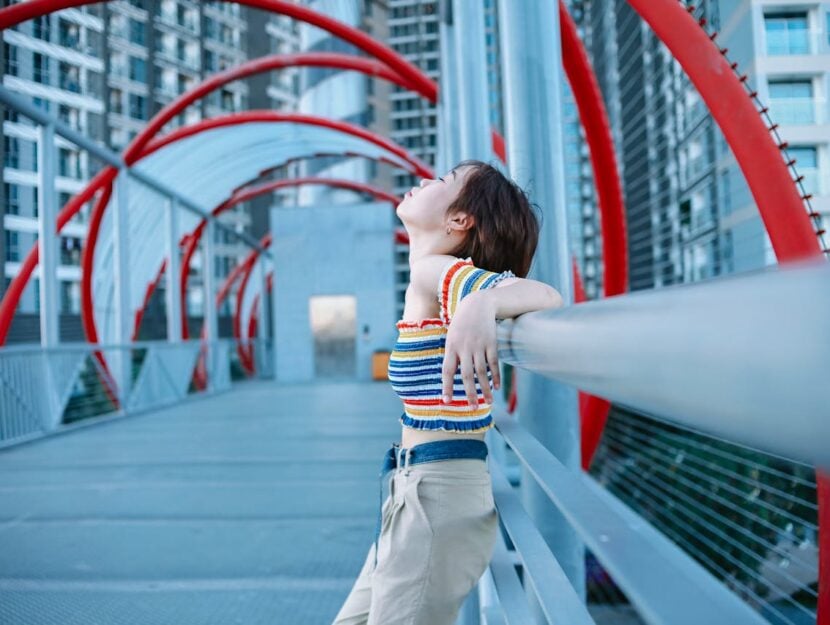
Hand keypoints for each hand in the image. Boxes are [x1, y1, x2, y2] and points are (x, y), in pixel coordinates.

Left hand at [441, 292, 500, 407]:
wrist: (478, 304)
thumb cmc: (462, 323)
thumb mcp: (452, 335)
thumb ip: (451, 354)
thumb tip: (449, 375)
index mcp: (451, 347)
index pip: (447, 371)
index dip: (447, 387)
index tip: (446, 401)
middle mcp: (464, 348)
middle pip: (466, 375)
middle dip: (470, 394)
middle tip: (473, 408)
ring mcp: (479, 346)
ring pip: (482, 372)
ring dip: (485, 389)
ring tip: (488, 402)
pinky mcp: (491, 343)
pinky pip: (493, 363)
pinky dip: (495, 376)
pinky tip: (496, 387)